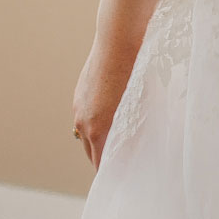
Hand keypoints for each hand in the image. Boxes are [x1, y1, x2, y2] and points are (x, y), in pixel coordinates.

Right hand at [72, 36, 139, 168]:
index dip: (111, 171)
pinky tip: (110, 114)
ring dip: (99, 139)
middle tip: (120, 165)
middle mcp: (83, 121)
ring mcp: (78, 107)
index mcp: (98, 129)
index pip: (100, 163)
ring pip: (86, 134)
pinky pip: (85, 116)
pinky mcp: (79, 94)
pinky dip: (95, 121)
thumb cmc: (137, 73)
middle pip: (91, 152)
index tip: (121, 178)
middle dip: (104, 159)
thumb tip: (136, 147)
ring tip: (116, 140)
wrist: (118, 40)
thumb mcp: (140, 106)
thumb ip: (134, 131)